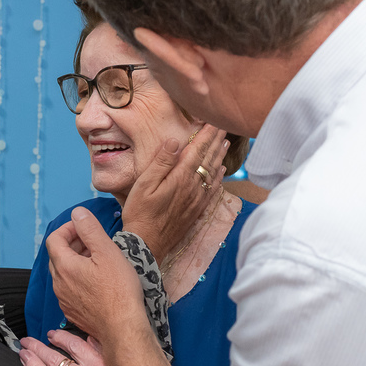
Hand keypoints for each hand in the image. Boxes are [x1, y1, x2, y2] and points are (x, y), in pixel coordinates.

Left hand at [47, 207, 144, 346]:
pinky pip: (70, 289)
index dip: (68, 228)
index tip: (84, 227)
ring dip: (76, 261)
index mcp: (64, 266)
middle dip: (73, 243)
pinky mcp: (72, 311)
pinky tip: (98, 281)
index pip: (53, 239)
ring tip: (98, 260)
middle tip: (93, 241)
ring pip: (64, 273)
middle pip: (57, 255)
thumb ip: (90, 230)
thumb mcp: (107, 252)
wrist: (123, 328)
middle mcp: (59, 284)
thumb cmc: (119, 291)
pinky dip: (79, 278)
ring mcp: (64, 300)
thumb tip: (77, 214)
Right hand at [121, 124, 228, 261]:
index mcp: (180, 177)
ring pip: (213, 173)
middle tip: (224, 127)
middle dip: (216, 142)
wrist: (147, 244)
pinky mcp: (197, 209)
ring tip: (225, 143)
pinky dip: (218, 176)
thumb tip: (175, 141)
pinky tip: (221, 171)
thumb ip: (161, 162)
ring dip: (220, 156)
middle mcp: (193, 187)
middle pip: (208, 159)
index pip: (197, 150)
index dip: (206, 135)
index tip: (214, 121)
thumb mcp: (144, 185)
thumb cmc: (140, 213)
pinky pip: (212, 189)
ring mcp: (197, 199)